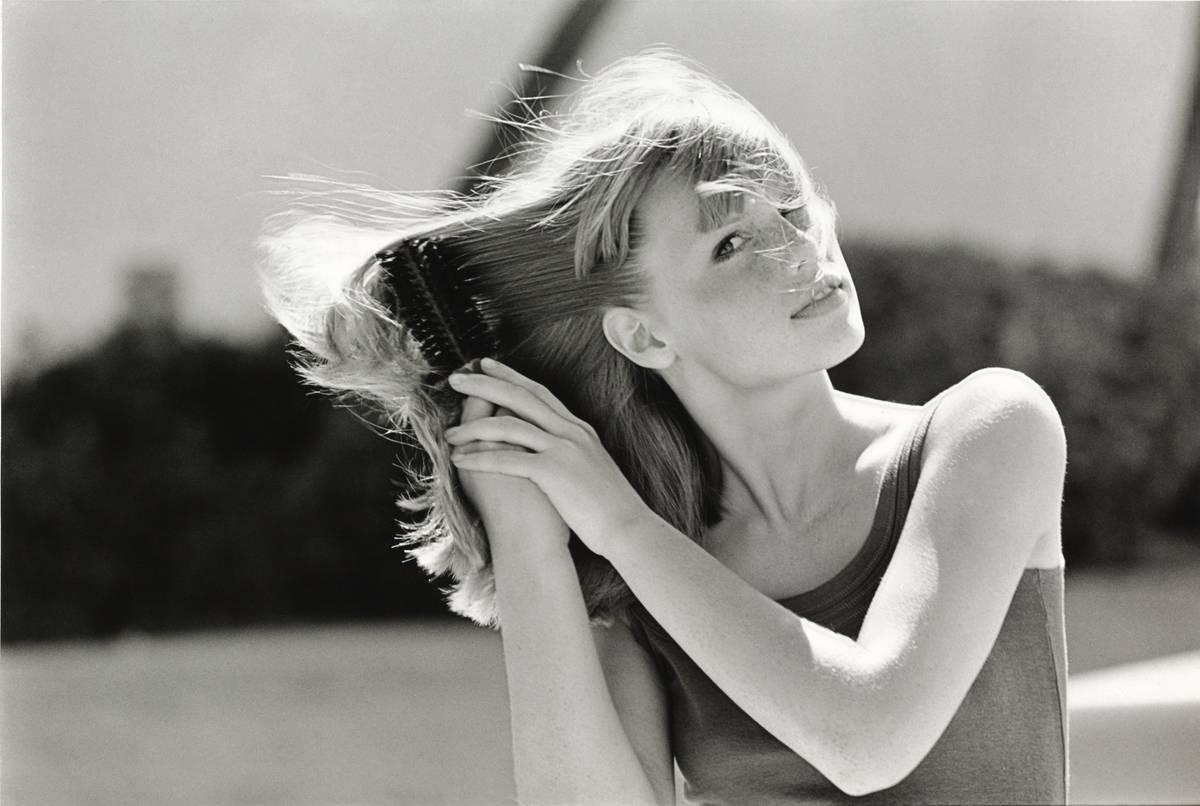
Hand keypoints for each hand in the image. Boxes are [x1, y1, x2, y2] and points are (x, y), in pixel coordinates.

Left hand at [444, 358, 650, 556]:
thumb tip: (557, 448)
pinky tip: (462, 460)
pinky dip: (480, 458)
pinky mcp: (554, 471)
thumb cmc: (610, 507)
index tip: (486, 365)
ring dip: (473, 428)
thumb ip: (574, 450)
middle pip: (520, 397)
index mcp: (578, 429)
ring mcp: (563, 449)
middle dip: (484, 385)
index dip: (511, 376)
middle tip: (456, 380)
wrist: (629, 527)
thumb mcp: (593, 466)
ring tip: (450, 434)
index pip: (539, 392)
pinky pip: (508, 458)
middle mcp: (570, 432)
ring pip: (508, 425)